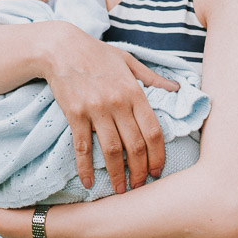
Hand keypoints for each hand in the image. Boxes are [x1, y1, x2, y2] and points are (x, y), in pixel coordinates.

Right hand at [41, 24, 174, 192]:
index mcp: (134, 92)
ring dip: (118, 174)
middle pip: (135, 146)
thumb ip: (153, 78)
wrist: (61, 47)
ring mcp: (96, 110)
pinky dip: (86, 167)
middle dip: (140, 170)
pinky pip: (83, 146)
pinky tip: (89, 182)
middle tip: (140, 185)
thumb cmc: (97, 53)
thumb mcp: (128, 60)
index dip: (158, 155)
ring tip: (121, 189)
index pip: (153, 131)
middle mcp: (118, 103)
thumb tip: (177, 88)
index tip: (157, 170)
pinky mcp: (75, 114)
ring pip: (112, 150)